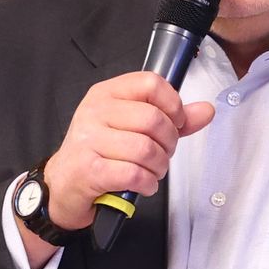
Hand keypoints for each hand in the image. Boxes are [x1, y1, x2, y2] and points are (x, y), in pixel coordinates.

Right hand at [37, 71, 215, 234]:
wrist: (62, 185)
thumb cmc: (99, 153)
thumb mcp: (131, 128)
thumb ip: (171, 118)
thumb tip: (206, 110)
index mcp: (106, 93)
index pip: (151, 83)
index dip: (173, 105)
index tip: (176, 123)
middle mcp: (95, 112)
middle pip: (153, 119)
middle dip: (169, 143)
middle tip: (162, 154)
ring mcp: (89, 140)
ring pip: (146, 149)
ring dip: (159, 167)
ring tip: (152, 172)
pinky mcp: (90, 170)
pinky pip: (134, 174)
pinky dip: (147, 183)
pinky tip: (142, 185)